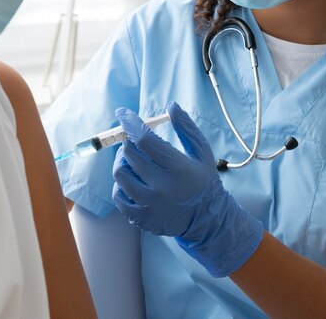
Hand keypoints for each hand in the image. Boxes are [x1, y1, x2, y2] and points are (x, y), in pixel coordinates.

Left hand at [111, 102, 263, 276]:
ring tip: (134, 161)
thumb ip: (186, 128)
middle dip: (128, 142)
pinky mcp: (141, 218)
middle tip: (134, 141)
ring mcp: (149, 205)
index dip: (130, 123)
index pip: (144, 140)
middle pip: (129, 155)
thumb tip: (171, 106)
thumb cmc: (203, 180)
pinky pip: (118, 195)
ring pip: (120, 173)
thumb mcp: (202, 152)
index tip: (123, 113)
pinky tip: (134, 181)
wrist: (207, 220)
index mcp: (178, 168)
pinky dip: (122, 184)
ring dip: (123, 162)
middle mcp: (162, 187)